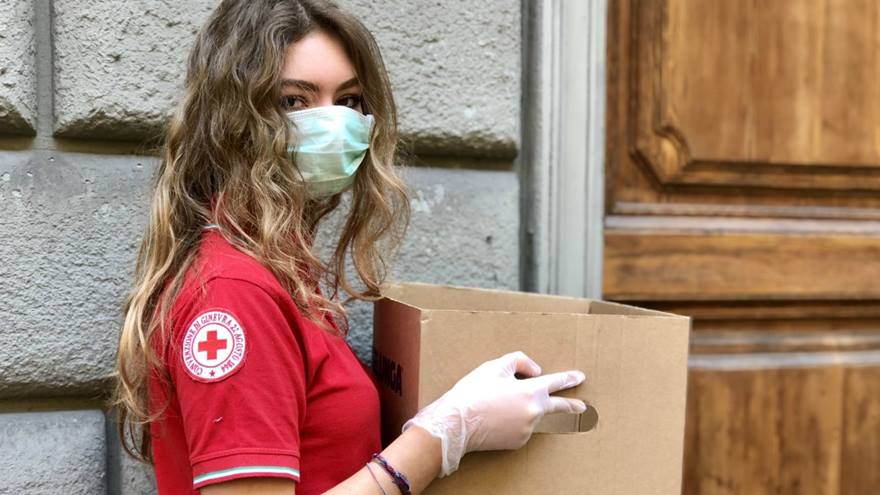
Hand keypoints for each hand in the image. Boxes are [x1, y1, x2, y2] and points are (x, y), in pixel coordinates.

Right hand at [402, 351, 586, 476]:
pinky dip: (514, 422)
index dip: (569, 378)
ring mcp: (527, 430)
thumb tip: (536, 371)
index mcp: (531, 391)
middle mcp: (534, 412)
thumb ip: (520, 361)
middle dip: (572, 406)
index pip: (556, 382)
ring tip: (500, 405)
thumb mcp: (495, 367)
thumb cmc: (474, 392)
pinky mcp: (517, 442)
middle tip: (583, 407)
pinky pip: (522, 428)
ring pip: (533, 416)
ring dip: (525, 410)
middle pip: (559, 408)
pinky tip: (497, 418)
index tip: (579, 377)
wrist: (456, 423)